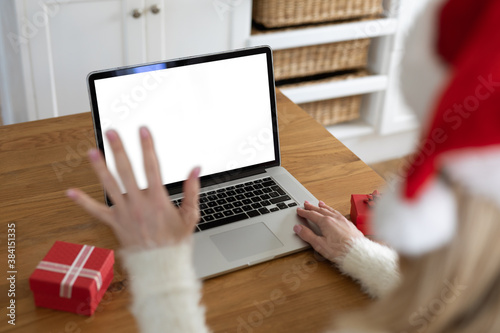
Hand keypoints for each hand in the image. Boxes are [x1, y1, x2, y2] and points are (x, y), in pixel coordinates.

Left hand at [66, 127, 199, 249]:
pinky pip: (96, 212)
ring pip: (109, 185)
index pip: (152, 166)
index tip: (143, 130)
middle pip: (126, 170)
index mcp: (158, 199)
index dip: (147, 146)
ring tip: (92, 151)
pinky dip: (83, 202)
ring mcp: (124, 213)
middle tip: (111, 132)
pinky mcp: (115, 223)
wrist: (160, 264)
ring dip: (100, 167)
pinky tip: (71, 192)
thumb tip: (196, 169)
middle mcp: (138, 203)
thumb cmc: (175, 241)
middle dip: (119, 149)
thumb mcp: (190, 215)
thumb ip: (193, 190)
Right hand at [294, 201, 363, 263]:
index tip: (299, 210)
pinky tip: (334, 212)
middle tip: (306, 204)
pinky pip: (338, 213)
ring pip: (330, 210)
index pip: (312, 215)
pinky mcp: (349, 224)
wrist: (358, 253)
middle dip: (312, 207)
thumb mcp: (319, 244)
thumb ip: (307, 235)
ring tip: (320, 203)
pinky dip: (332, 210)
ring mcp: (343, 220)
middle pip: (320, 210)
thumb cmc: (340, 250)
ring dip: (323, 207)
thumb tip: (298, 228)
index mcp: (326, 222)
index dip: (304, 213)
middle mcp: (334, 218)